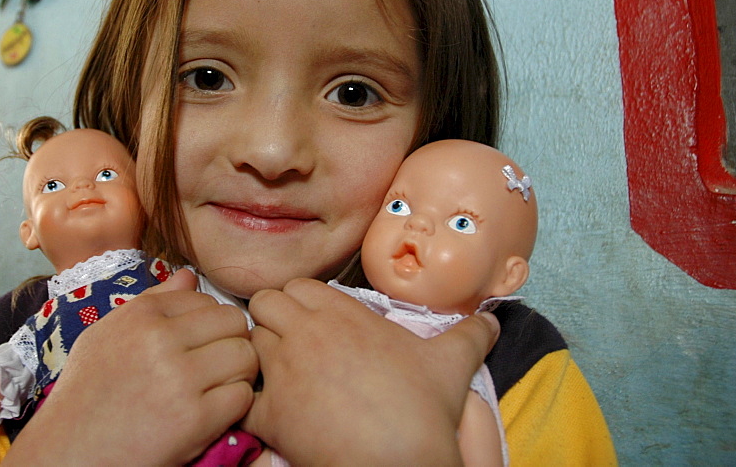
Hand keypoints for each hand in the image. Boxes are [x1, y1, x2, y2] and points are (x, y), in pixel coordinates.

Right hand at [2, 269, 258, 464]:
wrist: (69, 451)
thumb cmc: (85, 393)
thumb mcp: (105, 335)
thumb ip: (150, 302)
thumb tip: (188, 276)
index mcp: (141, 315)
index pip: (206, 299)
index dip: (209, 324)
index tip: (198, 345)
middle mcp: (161, 339)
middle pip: (234, 322)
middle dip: (232, 342)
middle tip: (218, 366)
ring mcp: (179, 379)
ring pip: (246, 356)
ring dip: (239, 374)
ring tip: (217, 388)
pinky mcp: (194, 419)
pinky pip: (242, 397)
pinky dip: (234, 407)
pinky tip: (213, 413)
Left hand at [243, 278, 499, 465]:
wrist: (404, 461)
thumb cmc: (424, 409)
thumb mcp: (451, 362)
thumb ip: (469, 334)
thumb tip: (492, 319)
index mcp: (341, 313)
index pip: (298, 286)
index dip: (301, 303)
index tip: (312, 325)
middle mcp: (306, 332)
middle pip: (264, 303)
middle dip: (272, 320)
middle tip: (290, 346)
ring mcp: (284, 370)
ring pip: (250, 343)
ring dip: (261, 357)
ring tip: (281, 379)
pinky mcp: (271, 412)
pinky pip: (242, 396)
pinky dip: (250, 405)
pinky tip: (272, 416)